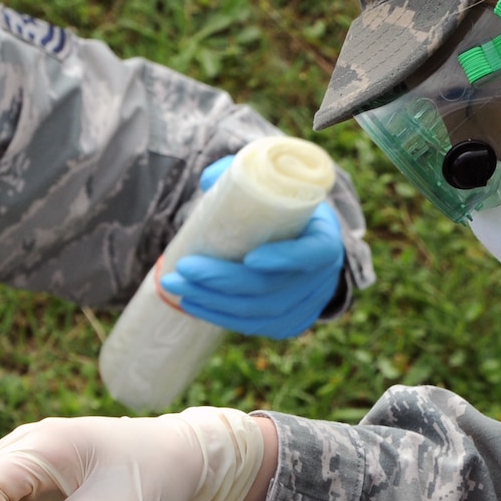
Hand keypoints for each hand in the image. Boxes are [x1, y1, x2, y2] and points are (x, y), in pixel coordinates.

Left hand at [164, 158, 344, 338]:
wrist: (303, 241)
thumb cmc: (284, 208)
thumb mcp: (273, 186)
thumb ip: (242, 174)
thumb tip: (207, 180)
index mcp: (325, 238)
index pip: (313, 253)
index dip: (283, 259)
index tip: (248, 257)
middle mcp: (323, 278)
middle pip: (272, 288)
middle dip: (223, 281)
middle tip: (183, 268)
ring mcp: (307, 305)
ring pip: (259, 312)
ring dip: (212, 302)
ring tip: (175, 285)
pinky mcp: (290, 322)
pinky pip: (254, 326)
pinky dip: (220, 316)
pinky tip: (193, 303)